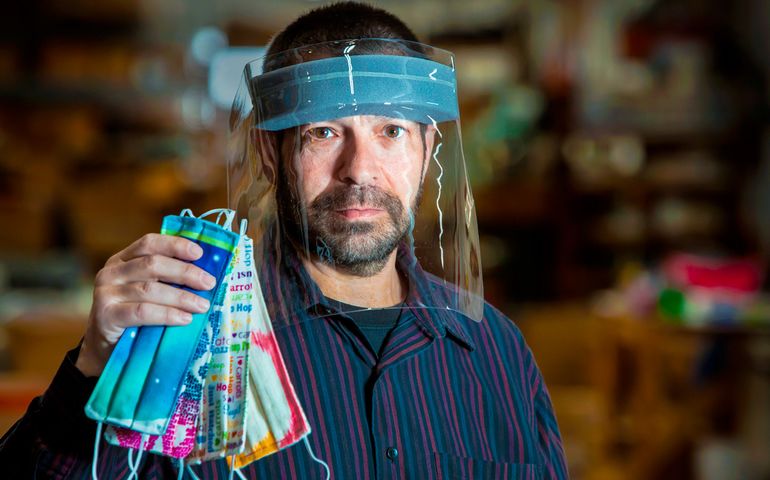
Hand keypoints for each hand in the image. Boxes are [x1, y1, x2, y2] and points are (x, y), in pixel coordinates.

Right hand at [75, 233, 216, 376]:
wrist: (105, 347)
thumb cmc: (134, 315)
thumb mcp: (147, 292)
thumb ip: (165, 278)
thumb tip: (204, 274)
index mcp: (122, 259)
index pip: (149, 243)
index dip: (175, 245)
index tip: (199, 253)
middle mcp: (111, 272)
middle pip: (152, 264)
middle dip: (185, 272)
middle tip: (209, 283)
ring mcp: (105, 293)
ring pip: (149, 289)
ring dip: (181, 297)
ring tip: (202, 305)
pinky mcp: (106, 315)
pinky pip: (142, 312)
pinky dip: (167, 315)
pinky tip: (185, 319)